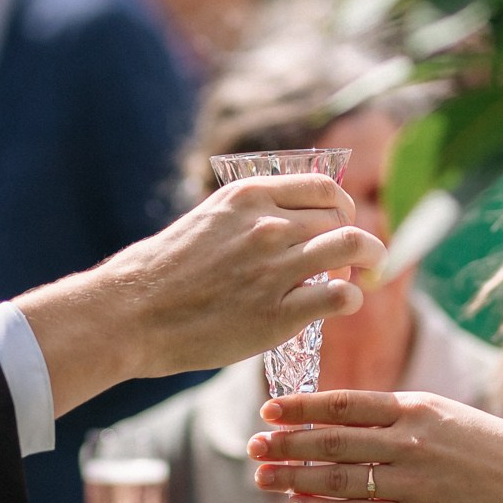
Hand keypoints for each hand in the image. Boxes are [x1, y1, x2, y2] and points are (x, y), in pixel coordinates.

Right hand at [16, 174, 385, 417]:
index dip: (343, 209)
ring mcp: (275, 267)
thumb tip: (286, 225)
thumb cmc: (162, 274)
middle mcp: (268, 225)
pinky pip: (342, 296)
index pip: (324, 188)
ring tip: (367, 279)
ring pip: (354, 246)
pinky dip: (352, 299)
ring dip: (371, 262)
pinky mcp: (279, 312)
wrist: (130, 314)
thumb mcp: (207, 222)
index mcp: (248, 197)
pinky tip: (341, 306)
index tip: (342, 226)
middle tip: (352, 265)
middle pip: (342, 219)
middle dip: (356, 240)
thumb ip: (248, 219)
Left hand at [249, 391, 502, 502]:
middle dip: (286, 444)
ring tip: (264, 477)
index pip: (343, 404)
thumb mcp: (450, 416)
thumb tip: (351, 424)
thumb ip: (403, 418)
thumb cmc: (498, 450)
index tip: (269, 410)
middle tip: (254, 446)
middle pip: (330, 442)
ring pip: (336, 479)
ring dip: (293, 478)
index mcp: (417, 407)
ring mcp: (412, 481)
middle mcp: (409, 441)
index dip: (301, 408)